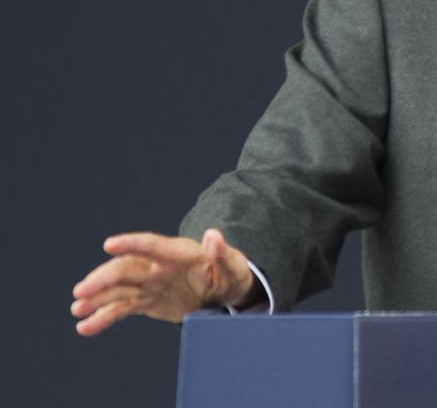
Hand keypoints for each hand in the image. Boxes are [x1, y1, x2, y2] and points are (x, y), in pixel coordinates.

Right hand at [71, 228, 258, 335]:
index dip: (132, 244)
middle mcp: (159, 266)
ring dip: (97, 297)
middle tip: (81, 291)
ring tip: (77, 309)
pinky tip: (85, 326)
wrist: (226, 293)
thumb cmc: (231, 274)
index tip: (109, 244)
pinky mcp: (147, 301)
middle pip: (127, 268)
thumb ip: (223, 254)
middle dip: (103, 278)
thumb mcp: (235, 266)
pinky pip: (122, 308)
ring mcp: (151, 283)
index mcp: (180, 253)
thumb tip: (213, 235)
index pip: (153, 245)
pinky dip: (104, 316)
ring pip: (119, 288)